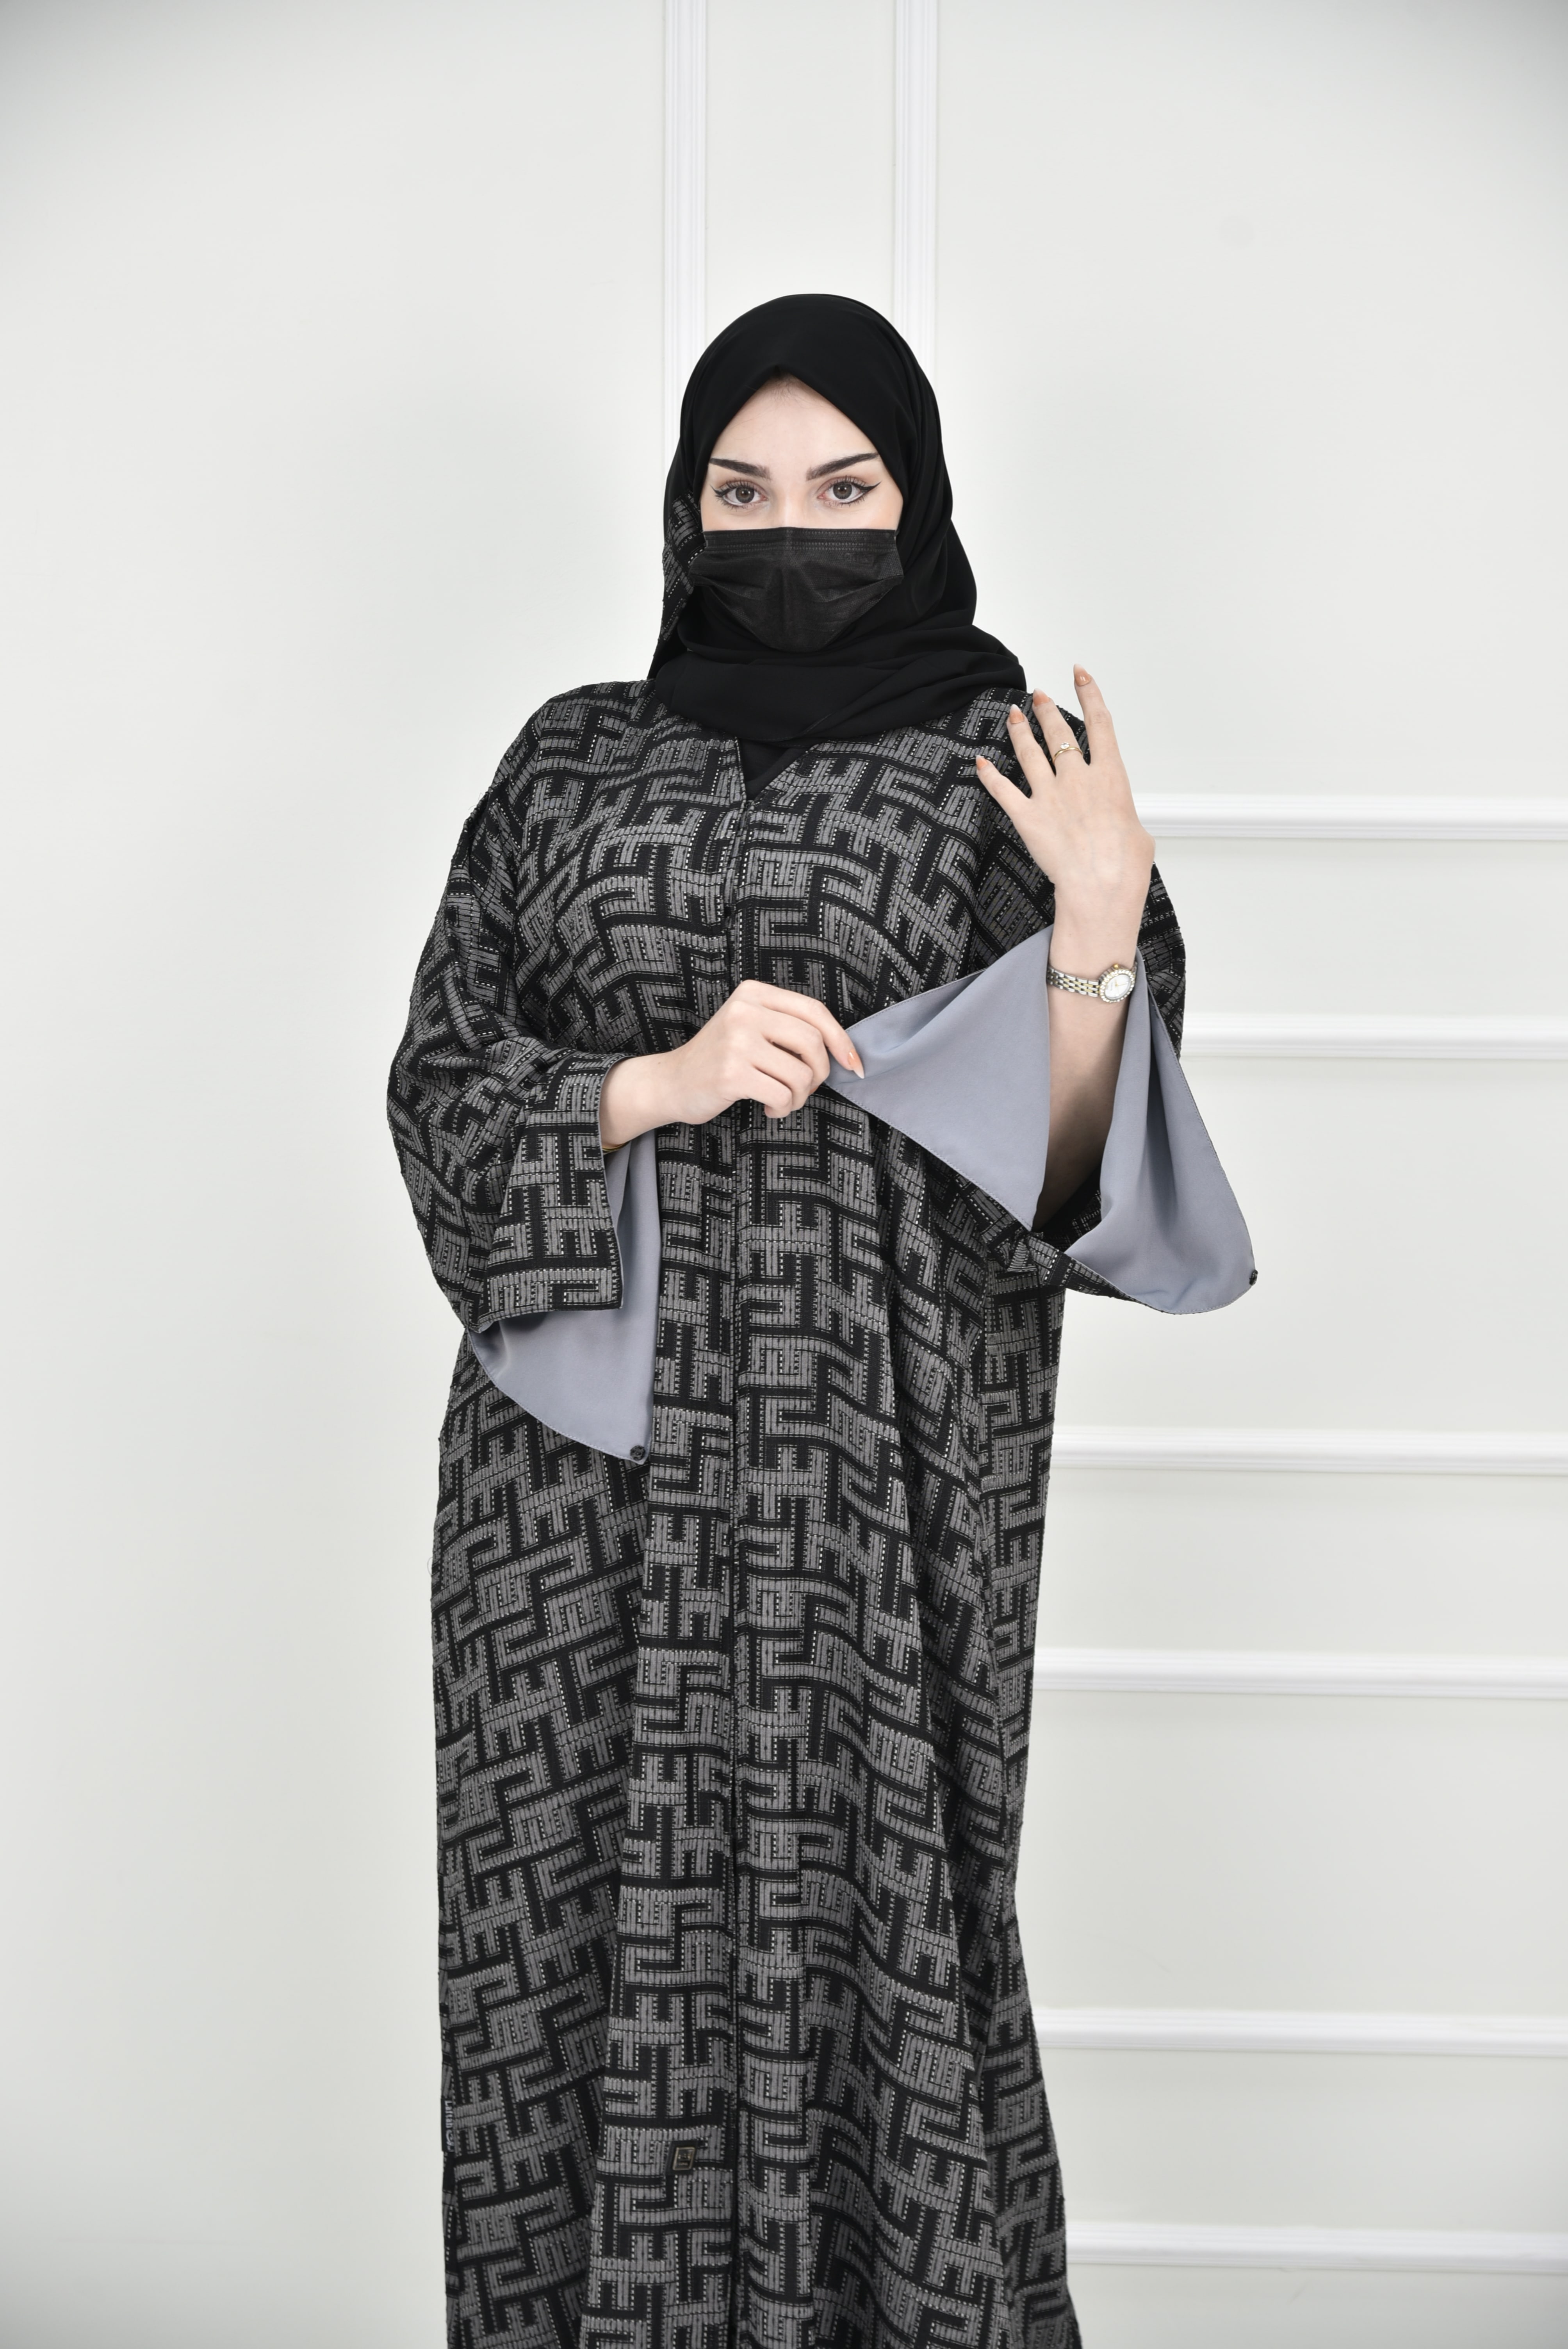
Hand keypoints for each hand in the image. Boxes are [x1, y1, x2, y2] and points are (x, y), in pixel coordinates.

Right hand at [599, 979, 863, 1147]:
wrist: (672, 1082)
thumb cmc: (720, 1059)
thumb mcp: (751, 1027)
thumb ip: (787, 1027)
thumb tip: (843, 1051)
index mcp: (754, 993)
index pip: (814, 1011)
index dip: (841, 1040)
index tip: (854, 1065)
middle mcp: (745, 1011)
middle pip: (812, 1043)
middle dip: (819, 1074)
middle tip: (805, 1088)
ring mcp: (736, 1041)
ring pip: (800, 1074)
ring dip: (799, 1097)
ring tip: (782, 1100)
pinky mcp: (731, 1073)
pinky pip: (783, 1095)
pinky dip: (783, 1109)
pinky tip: (769, 1108)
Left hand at [975, 667, 1154, 951]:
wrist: (1101, 884)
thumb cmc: (1124, 864)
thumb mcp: (1139, 833)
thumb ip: (1123, 817)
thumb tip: (1119, 824)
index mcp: (1110, 776)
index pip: (1100, 722)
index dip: (1089, 693)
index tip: (1080, 675)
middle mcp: (1078, 778)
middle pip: (1059, 732)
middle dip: (1047, 710)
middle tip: (1039, 696)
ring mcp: (1050, 795)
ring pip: (1029, 753)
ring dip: (1019, 730)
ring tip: (1013, 715)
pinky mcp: (1027, 817)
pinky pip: (1002, 790)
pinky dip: (989, 776)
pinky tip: (980, 763)